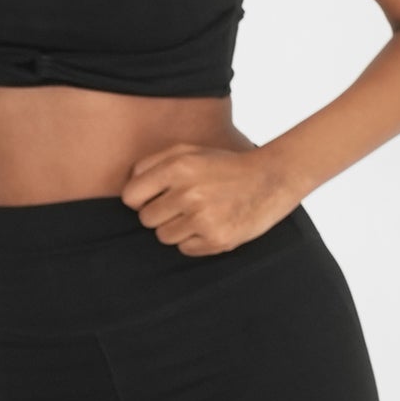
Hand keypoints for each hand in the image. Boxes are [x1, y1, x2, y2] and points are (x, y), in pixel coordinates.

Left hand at [120, 143, 300, 256]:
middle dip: (160, 214)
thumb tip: (127, 190)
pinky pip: (185, 249)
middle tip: (183, 205)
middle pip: (146, 220)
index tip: (155, 197)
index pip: (131, 197)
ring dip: (177, 229)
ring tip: (201, 213)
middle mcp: (189, 193)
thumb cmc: (223, 165)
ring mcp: (203, 218)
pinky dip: (195, 241)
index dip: (140, 200)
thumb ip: (152, 164)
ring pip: (164, 237)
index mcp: (178, 167)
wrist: (272, 177)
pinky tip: (212, 224)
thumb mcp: (188, 151)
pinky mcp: (217, 239)